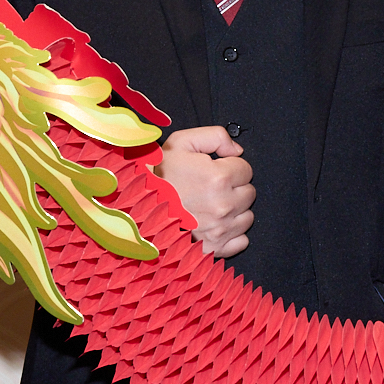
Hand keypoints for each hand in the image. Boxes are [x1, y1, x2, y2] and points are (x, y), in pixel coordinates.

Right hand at [158, 125, 254, 257]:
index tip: (216, 170)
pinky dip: (232, 233)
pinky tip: (214, 224)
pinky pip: (241, 241)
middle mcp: (222, 205)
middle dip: (234, 188)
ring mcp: (219, 229)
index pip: (246, 169)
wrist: (134, 206)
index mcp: (218, 177)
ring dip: (234, 211)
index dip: (230, 167)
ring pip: (246, 217)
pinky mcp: (214, 248)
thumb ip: (216, 136)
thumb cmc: (156, 175)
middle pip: (249, 193)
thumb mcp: (182, 142)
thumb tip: (237, 150)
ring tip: (210, 204)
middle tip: (211, 187)